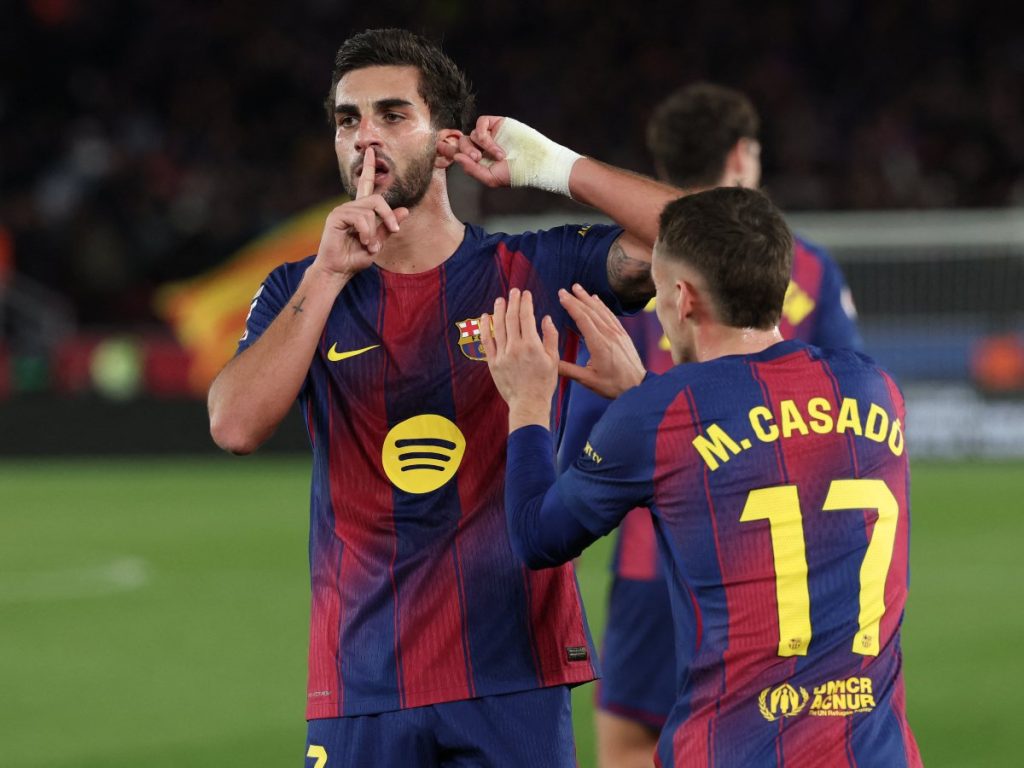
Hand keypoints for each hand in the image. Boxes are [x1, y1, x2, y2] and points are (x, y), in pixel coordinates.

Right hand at [313, 147, 410, 280]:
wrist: (338, 270)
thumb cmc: (355, 259)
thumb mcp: (378, 243)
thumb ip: (389, 226)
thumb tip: (406, 210)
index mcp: (360, 211)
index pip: (365, 185)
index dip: (369, 168)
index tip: (372, 151)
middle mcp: (350, 207)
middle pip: (376, 199)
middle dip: (388, 216)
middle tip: (394, 231)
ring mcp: (342, 210)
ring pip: (370, 211)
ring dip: (374, 232)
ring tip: (370, 246)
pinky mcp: (336, 216)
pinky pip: (360, 218)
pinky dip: (366, 232)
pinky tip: (363, 242)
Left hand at [435, 115, 510, 187]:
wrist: (535, 163)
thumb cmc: (516, 174)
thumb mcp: (490, 178)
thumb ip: (472, 169)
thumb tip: (456, 157)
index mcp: (478, 160)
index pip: (458, 152)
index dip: (446, 150)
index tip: (438, 150)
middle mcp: (481, 147)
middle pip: (461, 143)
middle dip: (466, 150)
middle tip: (478, 158)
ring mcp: (489, 134)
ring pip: (471, 135)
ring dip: (482, 145)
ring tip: (497, 156)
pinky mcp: (496, 124)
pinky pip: (481, 123)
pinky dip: (483, 134)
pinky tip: (494, 145)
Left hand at [480, 288, 559, 429]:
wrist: (528, 403)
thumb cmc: (544, 383)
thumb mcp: (553, 360)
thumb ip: (550, 337)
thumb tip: (546, 318)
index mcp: (532, 346)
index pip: (526, 317)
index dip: (525, 303)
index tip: (526, 294)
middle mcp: (515, 348)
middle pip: (511, 319)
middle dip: (513, 302)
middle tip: (514, 291)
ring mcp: (502, 355)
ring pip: (498, 327)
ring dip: (498, 311)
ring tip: (500, 300)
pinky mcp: (493, 363)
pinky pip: (487, 342)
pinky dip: (485, 328)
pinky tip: (485, 318)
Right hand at [558, 284, 645, 397]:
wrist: (638, 387)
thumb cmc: (613, 385)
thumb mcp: (588, 380)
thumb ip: (568, 370)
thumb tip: (550, 362)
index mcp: (599, 344)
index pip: (583, 319)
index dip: (571, 306)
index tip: (561, 296)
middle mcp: (609, 335)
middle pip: (590, 311)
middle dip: (576, 299)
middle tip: (564, 290)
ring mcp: (618, 333)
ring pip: (601, 311)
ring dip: (588, 298)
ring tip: (578, 288)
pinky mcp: (623, 335)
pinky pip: (611, 315)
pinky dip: (602, 305)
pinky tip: (596, 299)